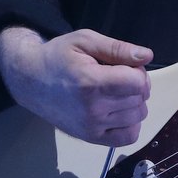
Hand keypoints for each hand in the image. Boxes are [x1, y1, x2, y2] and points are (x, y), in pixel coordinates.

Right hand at [0, 27, 153, 145]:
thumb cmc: (58, 56)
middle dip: (136, 85)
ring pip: (137, 117)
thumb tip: (147, 56)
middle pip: (139, 99)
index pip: (138, 83)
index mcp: (91, 82)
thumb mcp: (85, 40)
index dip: (139, 71)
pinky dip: (131, 124)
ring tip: (116, 92)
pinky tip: (119, 110)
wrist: (30, 80)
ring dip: (134, 103)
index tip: (127, 66)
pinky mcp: (90, 137)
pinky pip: (127, 137)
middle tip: (118, 76)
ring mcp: (91, 127)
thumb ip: (117, 48)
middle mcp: (92, 109)